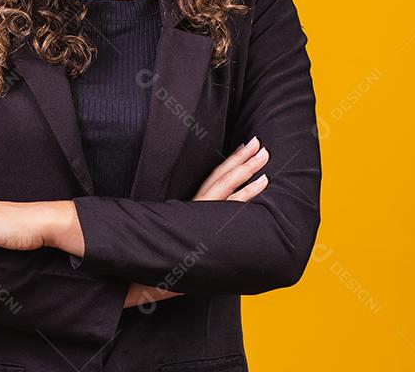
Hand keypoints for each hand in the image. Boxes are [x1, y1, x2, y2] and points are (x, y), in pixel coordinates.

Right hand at [123, 136, 270, 307]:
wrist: (150, 271)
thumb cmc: (167, 257)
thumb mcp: (183, 235)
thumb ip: (195, 226)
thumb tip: (208, 222)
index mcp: (193, 206)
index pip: (213, 178)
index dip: (229, 163)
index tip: (243, 148)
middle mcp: (198, 206)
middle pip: (222, 176)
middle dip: (241, 159)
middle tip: (260, 144)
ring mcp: (204, 213)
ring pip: (228, 185)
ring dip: (248, 168)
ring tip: (264, 156)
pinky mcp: (209, 223)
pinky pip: (232, 205)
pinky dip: (248, 192)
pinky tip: (262, 182)